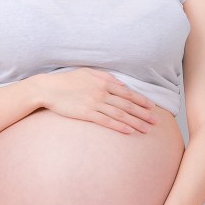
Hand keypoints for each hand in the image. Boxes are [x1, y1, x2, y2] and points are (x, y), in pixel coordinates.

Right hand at [32, 68, 159, 133]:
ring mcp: (94, 103)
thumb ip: (106, 78)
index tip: (152, 107)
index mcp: (104, 81)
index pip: (127, 93)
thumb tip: (121, 84)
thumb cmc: (68, 81)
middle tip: (156, 121)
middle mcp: (102, 92)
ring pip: (120, 114)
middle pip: (127, 105)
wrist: (48, 88)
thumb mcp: (88, 73)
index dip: (141, 100)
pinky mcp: (86, 113)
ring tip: (146, 129)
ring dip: (135, 122)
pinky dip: (119, 126)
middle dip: (143, 113)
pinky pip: (106, 121)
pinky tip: (129, 132)